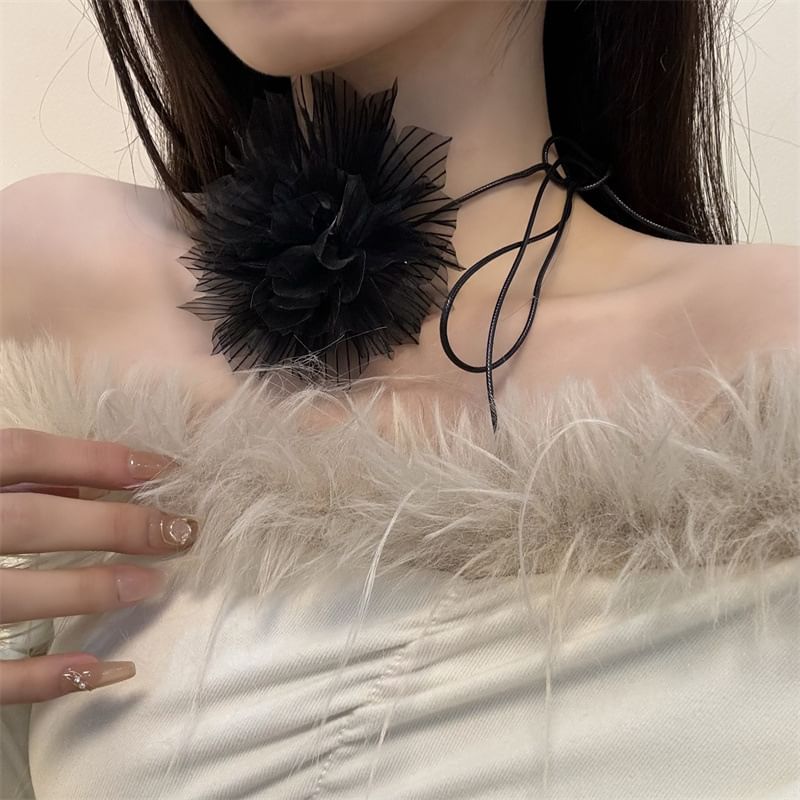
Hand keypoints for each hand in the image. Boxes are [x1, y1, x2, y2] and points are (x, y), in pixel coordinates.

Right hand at [0, 428, 197, 703]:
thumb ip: (6, 475)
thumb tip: (81, 483)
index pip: (24, 454)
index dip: (97, 458)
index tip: (163, 466)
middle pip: (31, 522)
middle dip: (113, 524)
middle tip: (181, 529)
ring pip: (12, 598)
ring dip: (90, 590)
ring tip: (153, 583)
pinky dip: (47, 679)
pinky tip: (109, 670)